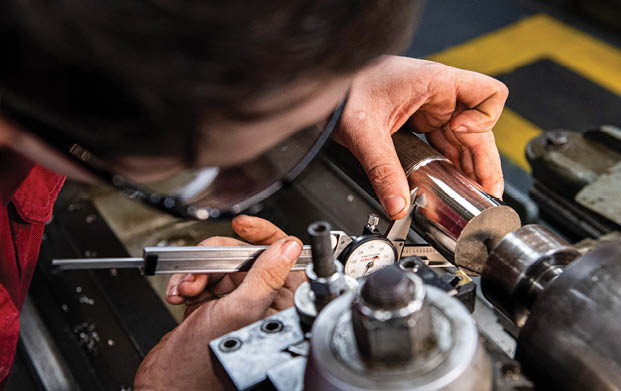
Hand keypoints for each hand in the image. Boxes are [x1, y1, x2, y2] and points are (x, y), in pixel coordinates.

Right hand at [134, 215, 303, 390]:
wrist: (167, 382)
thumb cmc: (204, 363)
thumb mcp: (240, 311)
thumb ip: (266, 276)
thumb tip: (288, 246)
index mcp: (280, 305)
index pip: (283, 256)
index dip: (264, 236)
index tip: (243, 226)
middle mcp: (262, 302)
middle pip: (245, 255)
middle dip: (217, 258)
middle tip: (202, 271)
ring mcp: (236, 302)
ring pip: (220, 263)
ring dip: (197, 271)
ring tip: (187, 288)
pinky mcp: (213, 303)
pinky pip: (202, 275)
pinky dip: (186, 280)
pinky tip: (179, 293)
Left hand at [334, 55, 507, 218]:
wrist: (325, 88)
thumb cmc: (344, 90)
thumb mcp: (363, 132)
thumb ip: (382, 170)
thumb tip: (398, 204)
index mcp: (435, 83)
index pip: (489, 95)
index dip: (485, 121)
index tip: (462, 138)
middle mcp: (439, 95)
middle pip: (478, 129)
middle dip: (483, 162)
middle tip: (486, 194)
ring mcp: (430, 109)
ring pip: (462, 141)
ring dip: (469, 168)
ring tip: (474, 196)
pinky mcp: (419, 122)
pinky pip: (443, 145)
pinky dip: (450, 164)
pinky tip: (451, 183)